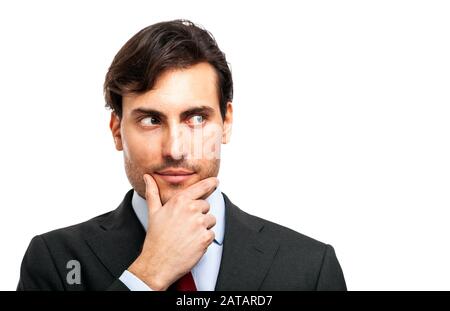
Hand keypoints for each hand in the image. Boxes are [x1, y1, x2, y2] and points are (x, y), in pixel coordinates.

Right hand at [128, 174, 218, 290]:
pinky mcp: (205, 237)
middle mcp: (191, 209)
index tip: (215, 181)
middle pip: (206, 206)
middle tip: (184, 226)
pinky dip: (204, 240)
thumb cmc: (156, 237)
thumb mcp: (153, 212)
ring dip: (203, 227)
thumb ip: (153, 192)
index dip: (210, 183)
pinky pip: (212, 234)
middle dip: (199, 215)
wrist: (157, 263)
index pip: (201, 187)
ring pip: (211, 220)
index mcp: (180, 200)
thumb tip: (147, 177)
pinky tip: (191, 243)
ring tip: (187, 235)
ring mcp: (199, 223)